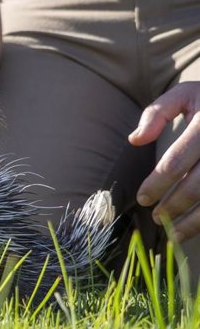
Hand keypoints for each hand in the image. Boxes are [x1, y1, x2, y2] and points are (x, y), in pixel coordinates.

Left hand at [129, 81, 199, 241]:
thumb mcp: (185, 94)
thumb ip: (157, 113)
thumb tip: (135, 140)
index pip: (176, 161)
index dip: (157, 184)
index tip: (142, 199)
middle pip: (198, 185)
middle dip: (174, 206)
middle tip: (155, 217)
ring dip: (196, 221)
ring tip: (174, 233)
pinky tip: (197, 227)